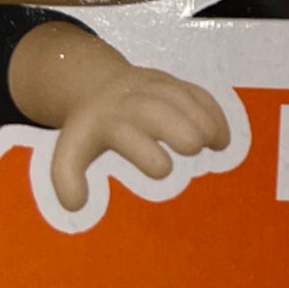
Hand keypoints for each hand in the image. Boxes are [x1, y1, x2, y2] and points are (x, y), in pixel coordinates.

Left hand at [48, 64, 229, 213]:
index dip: (146, 152)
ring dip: (201, 118)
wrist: (97, 85)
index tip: (162, 169)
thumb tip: (76, 205)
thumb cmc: (89, 129)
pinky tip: (221, 138)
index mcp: (106, 122)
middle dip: (177, 126)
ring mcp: (154, 88)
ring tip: (217, 145)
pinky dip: (212, 111)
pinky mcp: (172, 82)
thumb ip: (66, 180)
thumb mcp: (68, 152)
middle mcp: (132, 102)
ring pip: (181, 97)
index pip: (125, 137)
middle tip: (192, 148)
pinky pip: (195, 92)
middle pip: (157, 110)